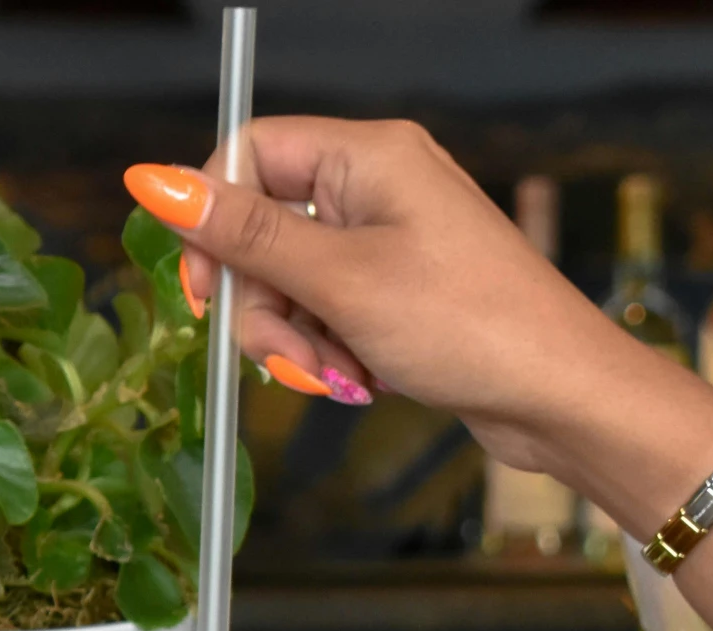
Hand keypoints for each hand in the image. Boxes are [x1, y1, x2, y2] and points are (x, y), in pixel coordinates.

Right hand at [126, 116, 660, 475]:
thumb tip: (154, 181)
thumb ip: (243, 234)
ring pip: (289, 284)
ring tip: (338, 378)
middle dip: (263, 307)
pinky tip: (360, 381)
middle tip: (287, 357)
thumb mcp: (338, 281)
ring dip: (296, 342)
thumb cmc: (469, 325)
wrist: (557, 395)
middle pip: (263, 231)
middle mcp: (377, 187)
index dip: (213, 219)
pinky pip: (326, 314)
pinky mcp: (396, 290)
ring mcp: (388, 240)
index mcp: (368, 157)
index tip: (206, 290)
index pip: (251, 154)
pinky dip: (328, 353)